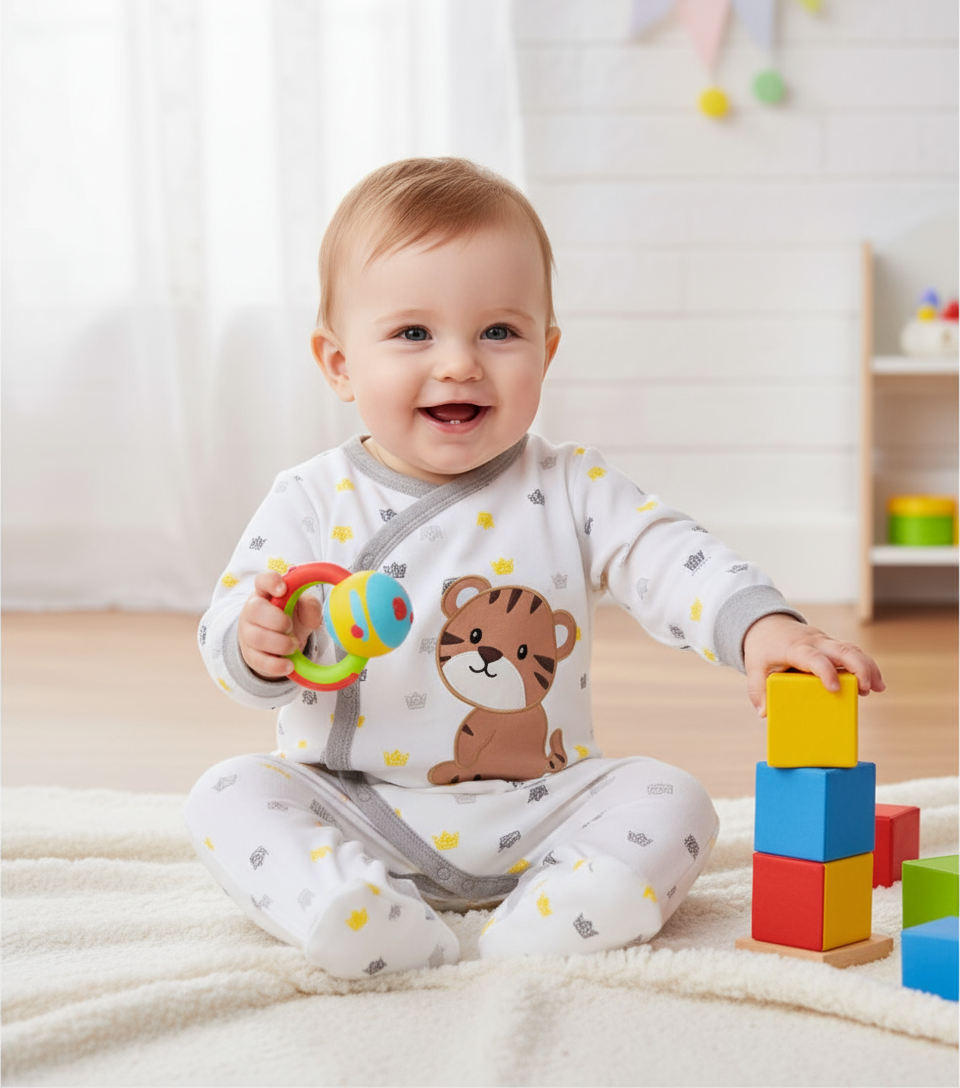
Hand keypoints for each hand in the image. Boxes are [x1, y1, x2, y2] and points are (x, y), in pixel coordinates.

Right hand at [238, 571, 322, 679]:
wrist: (279, 643)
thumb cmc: (290, 617)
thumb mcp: (305, 609)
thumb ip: (310, 607)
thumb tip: (314, 616)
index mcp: (266, 593)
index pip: (262, 580)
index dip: (271, 582)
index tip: (283, 590)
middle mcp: (252, 610)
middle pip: (255, 609)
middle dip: (277, 620)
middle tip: (290, 626)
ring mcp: (248, 633)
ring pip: (256, 637)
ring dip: (280, 643)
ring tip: (293, 646)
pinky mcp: (250, 655)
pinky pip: (258, 661)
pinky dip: (276, 665)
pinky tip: (289, 665)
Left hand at [742, 613, 884, 716]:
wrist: (768, 625)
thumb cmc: (763, 648)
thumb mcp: (755, 668)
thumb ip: (758, 691)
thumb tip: (764, 713)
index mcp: (795, 648)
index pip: (813, 657)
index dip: (825, 671)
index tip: (834, 688)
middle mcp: (814, 642)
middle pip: (842, 649)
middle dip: (859, 667)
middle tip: (868, 688)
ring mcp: (825, 642)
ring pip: (852, 649)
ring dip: (868, 666)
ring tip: (879, 687)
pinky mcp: (831, 645)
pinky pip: (852, 652)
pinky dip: (865, 665)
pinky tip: (874, 682)